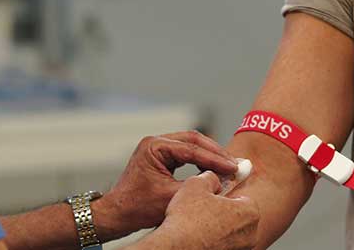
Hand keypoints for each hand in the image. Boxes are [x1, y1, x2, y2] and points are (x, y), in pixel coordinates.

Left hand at [97, 131, 239, 236]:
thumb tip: (221, 179)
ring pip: (191, 144)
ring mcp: (157, 147)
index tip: (233, 167)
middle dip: (215, 152)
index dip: (215, 159)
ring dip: (209, 154)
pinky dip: (200, 159)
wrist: (119, 213)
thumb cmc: (139, 207)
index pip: (192, 150)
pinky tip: (213, 168)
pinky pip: (185, 152)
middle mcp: (156, 142)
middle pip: (193, 140)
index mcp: (155, 147)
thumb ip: (196, 185)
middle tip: (234, 164)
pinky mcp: (160, 156)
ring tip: (227, 165)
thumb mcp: (172, 197)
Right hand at [149, 171, 258, 249]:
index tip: (215, 196)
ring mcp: (239, 249)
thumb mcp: (196, 184)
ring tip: (199, 223)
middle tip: (204, 209)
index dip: (227, 196)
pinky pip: (222, 245)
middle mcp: (249, 234)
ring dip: (218, 227)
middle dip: (224, 212)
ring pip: (230, 233)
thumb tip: (212, 178)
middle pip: (239, 216)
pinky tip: (198, 236)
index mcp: (249, 212)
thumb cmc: (187, 222)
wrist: (176, 248)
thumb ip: (210, 177)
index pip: (244, 198)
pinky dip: (213, 241)